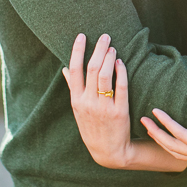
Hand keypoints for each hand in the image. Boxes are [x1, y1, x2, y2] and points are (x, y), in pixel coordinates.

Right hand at [62, 33, 134, 168]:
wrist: (108, 151)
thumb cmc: (92, 127)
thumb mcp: (78, 110)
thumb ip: (73, 88)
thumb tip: (65, 69)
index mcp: (76, 100)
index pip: (74, 70)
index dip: (78, 51)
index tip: (82, 35)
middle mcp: (88, 102)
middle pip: (91, 69)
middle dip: (98, 49)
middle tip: (105, 36)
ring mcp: (104, 107)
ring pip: (104, 75)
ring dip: (109, 57)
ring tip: (113, 47)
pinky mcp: (119, 111)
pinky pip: (120, 86)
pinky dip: (120, 71)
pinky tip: (121, 62)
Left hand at [142, 96, 186, 186]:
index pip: (181, 135)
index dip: (167, 123)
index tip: (155, 111)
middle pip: (172, 146)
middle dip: (157, 133)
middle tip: (143, 120)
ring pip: (177, 152)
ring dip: (162, 141)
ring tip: (152, 130)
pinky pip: (186, 154)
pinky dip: (174, 147)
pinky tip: (175, 141)